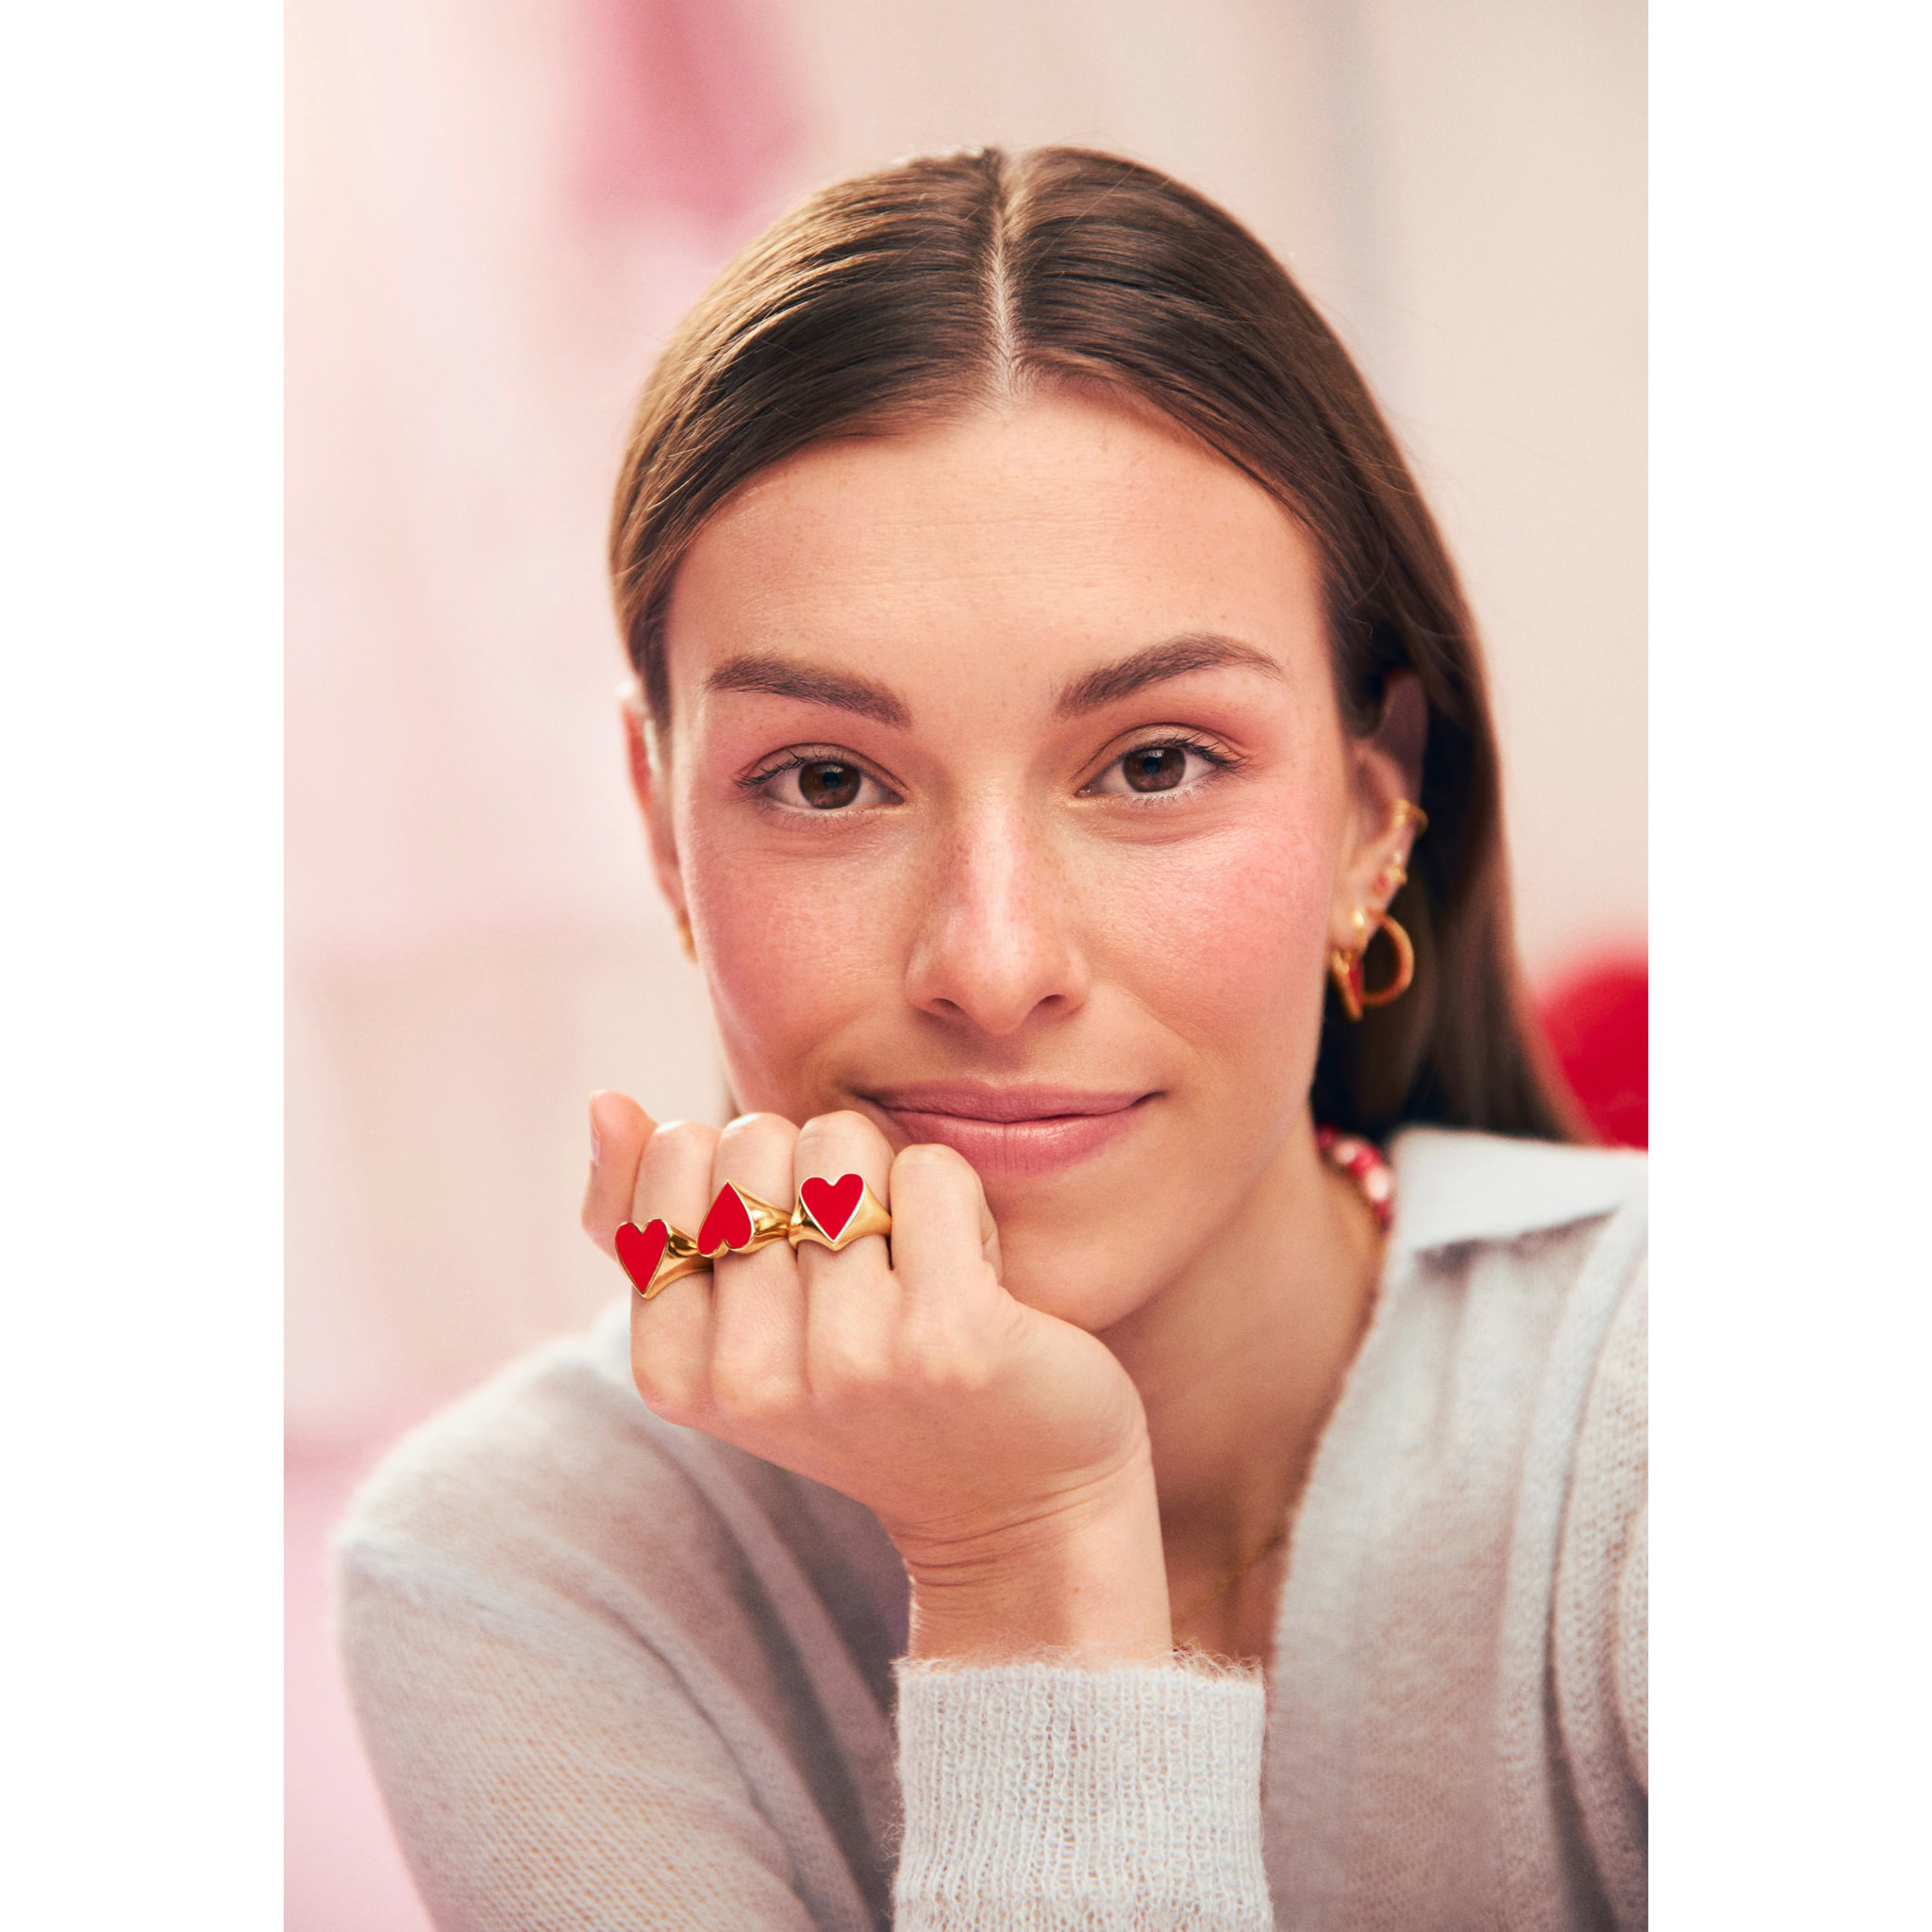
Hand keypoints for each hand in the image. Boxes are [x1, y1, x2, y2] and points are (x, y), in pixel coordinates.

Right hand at [583, 1094, 1171, 1661]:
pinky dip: (958, 1199)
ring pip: (843, 1145)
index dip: (749, 1170)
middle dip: (817, 1166)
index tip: (791, 1259)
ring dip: (890, 1184)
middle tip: (861, 1262)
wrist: (1017, 1501)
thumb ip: (650, 1219)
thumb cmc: (871, 1385)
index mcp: (674, 1375)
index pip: (677, 1156)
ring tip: (913, 1270)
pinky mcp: (948, 1340)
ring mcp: (849, 1364)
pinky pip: (930, 1170)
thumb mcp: (738, 1319)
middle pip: (756, 1139)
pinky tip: (974, 1274)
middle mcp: (748, 1380)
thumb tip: (607, 1100)